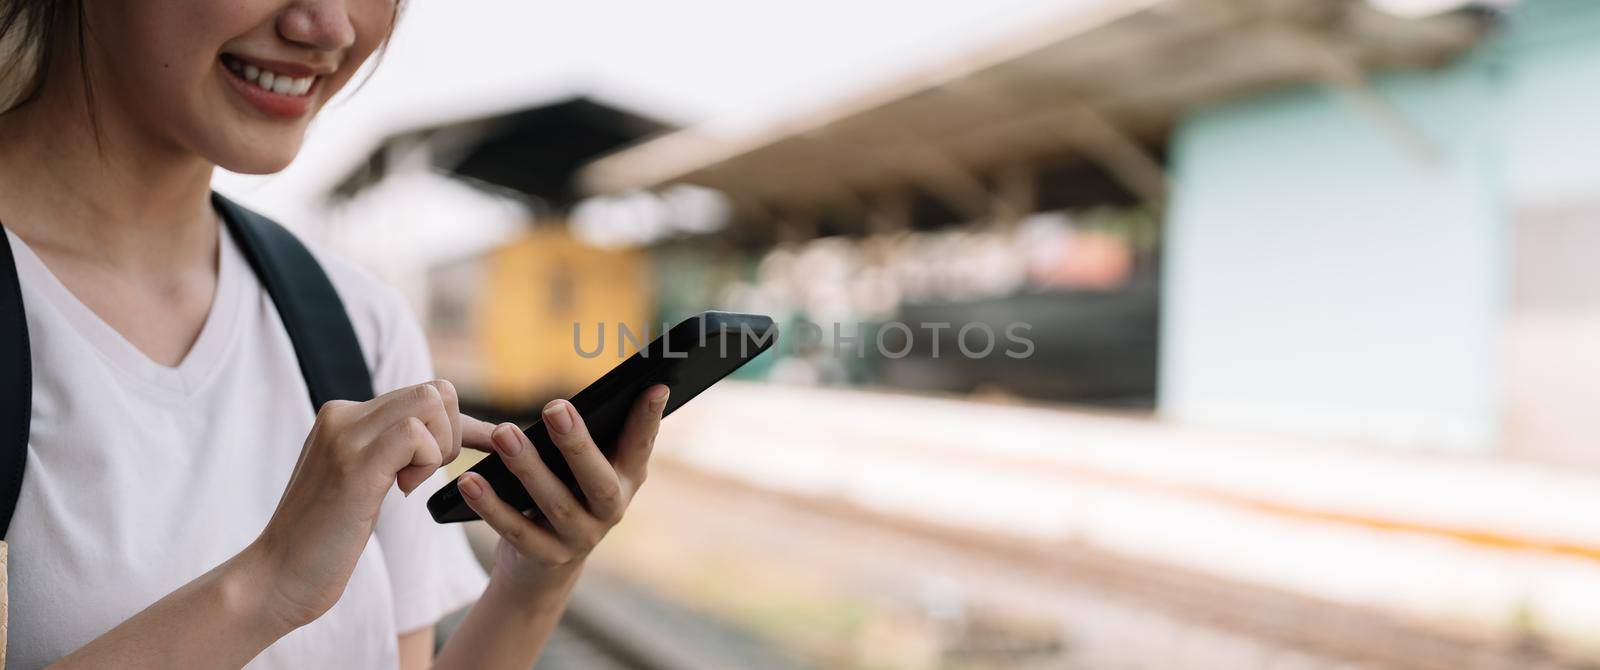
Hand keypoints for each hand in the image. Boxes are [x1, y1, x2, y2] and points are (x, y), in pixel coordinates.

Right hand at [250, 380, 468, 628]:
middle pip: (435, 391)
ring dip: (440, 448)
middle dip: (451, 435)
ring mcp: (345, 436)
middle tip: (422, 476)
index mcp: (344, 416)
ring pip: (430, 402)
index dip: (456, 425)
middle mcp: (342, 416)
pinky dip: (427, 464)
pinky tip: (401, 490)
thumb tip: (450, 432)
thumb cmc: (325, 537)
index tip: (468, 455)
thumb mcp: (360, 478)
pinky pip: (416, 436)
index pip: (423, 393)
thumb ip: (389, 448)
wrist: (277, 575)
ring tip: (408, 483)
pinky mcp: (354, 466)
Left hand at [457, 385, 668, 589]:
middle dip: (577, 444)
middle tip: (554, 408)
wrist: (543, 567)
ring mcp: (580, 539)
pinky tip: (470, 480)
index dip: (649, 420)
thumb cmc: (566, 494)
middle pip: (598, 481)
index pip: (641, 447)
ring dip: (528, 467)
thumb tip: (565, 405)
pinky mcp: (546, 558)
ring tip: (502, 434)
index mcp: (626, 480)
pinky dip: (492, 505)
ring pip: (555, 504)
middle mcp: (611, 511)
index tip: (655, 386)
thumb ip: (586, 439)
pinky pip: (517, 531)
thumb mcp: (583, 469)